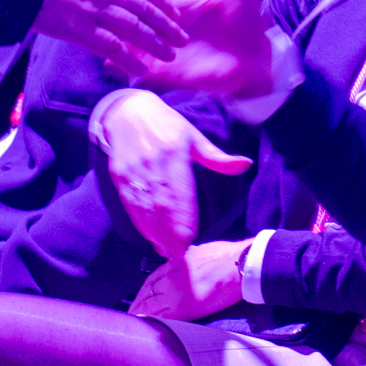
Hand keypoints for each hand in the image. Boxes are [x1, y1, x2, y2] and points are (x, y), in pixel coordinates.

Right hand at [32, 0, 186, 68]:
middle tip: (182, 38)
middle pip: (143, 8)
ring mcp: (92, 9)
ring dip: (155, 42)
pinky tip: (140, 70)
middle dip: (166, 24)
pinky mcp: (78, 28)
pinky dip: (128, 59)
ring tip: (170, 55)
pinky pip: (110, 46)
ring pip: (134, 27)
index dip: (160, 0)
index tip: (173, 11)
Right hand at [101, 91, 252, 257]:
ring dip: (155, 232)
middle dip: (170, 231)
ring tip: (167, 251)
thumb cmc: (167, 125)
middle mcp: (152, 162)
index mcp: (173, 151)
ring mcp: (133, 171)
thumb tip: (246, 164)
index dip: (183, 217)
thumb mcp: (194, 137)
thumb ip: (217, 157)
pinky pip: (131, 204)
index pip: (179, 190)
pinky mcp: (120, 176)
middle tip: (180, 253)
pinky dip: (141, 222)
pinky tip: (151, 237)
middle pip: (161, 204)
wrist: (127, 112)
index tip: (190, 238)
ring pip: (144, 207)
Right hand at [111, 0, 276, 97]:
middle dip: (118, 12)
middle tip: (100, 8)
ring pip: (130, 42)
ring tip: (101, 37)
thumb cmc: (246, 20)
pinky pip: (140, 70)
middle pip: (133, 16)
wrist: (254, 60)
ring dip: (117, 40)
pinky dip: (126, 67)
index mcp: (177, 1)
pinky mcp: (166, 71)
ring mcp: (163, 47)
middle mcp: (165, 24)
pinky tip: (113, 64)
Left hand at [129, 239, 248, 319]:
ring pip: (149, 306)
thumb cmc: (229, 257)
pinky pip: (161, 318)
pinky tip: (147, 329)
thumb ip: (190, 258)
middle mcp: (171, 276)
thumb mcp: (203, 251)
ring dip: (140, 315)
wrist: (240, 265)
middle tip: (132, 313)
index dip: (145, 289)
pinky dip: (151, 323)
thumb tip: (190, 259)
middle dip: (138, 303)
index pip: (153, 278)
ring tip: (135, 324)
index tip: (141, 297)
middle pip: (147, 292)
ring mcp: (175, 292)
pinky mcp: (183, 307)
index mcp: (176, 262)